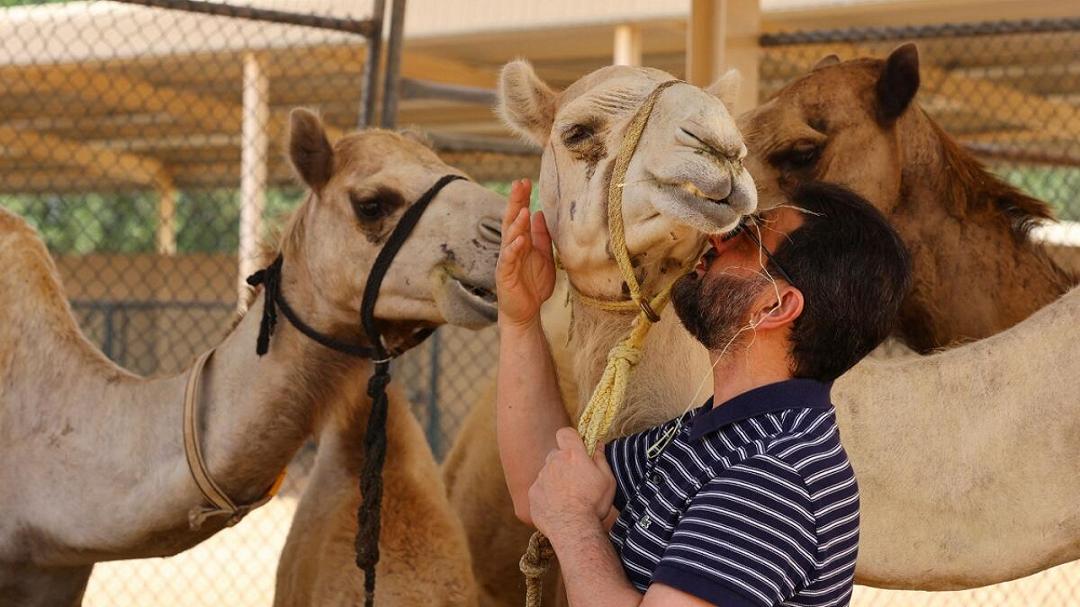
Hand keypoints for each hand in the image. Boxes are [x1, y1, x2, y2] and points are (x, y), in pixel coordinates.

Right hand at [496, 179, 555, 328]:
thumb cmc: (533, 284)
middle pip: (510, 221)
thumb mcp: (543, 257)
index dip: (521, 199)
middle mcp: (510, 248)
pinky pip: (508, 260)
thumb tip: (540, 213)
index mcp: (520, 242)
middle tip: (519, 184)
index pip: (519, 216)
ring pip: (508, 238)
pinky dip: (513, 249)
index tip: (525, 181)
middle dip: (515, 203)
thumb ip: (541, 237)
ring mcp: (506, 261)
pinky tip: (520, 240)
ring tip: (523, 210)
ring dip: (515, 224)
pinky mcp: (505, 276)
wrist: (526, 312)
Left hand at [528, 428, 615, 542]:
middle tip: (576, 479)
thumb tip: (598, 444)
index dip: (570, 438)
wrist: (573, 528)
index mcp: (572, 455)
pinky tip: (557, 507)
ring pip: (547, 472)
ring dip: (555, 480)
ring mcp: (540, 478)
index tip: (577, 447)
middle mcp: (553, 462)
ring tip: (568, 498)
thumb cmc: (593, 504)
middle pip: (556, 454)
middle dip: (564, 462)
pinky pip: (539, 489)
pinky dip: (547, 495)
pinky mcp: (532, 493)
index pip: (565, 433)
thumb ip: (601, 458)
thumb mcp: (607, 480)